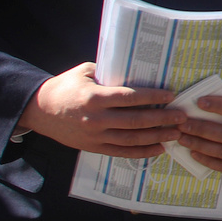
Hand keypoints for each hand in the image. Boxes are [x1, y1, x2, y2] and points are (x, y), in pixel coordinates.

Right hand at [16, 63, 181, 156]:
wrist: (40, 111)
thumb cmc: (66, 87)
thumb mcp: (85, 72)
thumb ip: (110, 72)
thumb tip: (139, 68)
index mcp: (94, 97)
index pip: (129, 97)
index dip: (152, 96)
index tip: (171, 94)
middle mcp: (96, 119)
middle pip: (135, 121)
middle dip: (162, 119)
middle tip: (182, 116)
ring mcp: (95, 135)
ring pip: (131, 139)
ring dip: (157, 137)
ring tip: (176, 133)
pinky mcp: (94, 147)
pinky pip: (122, 152)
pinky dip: (142, 152)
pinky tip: (159, 149)